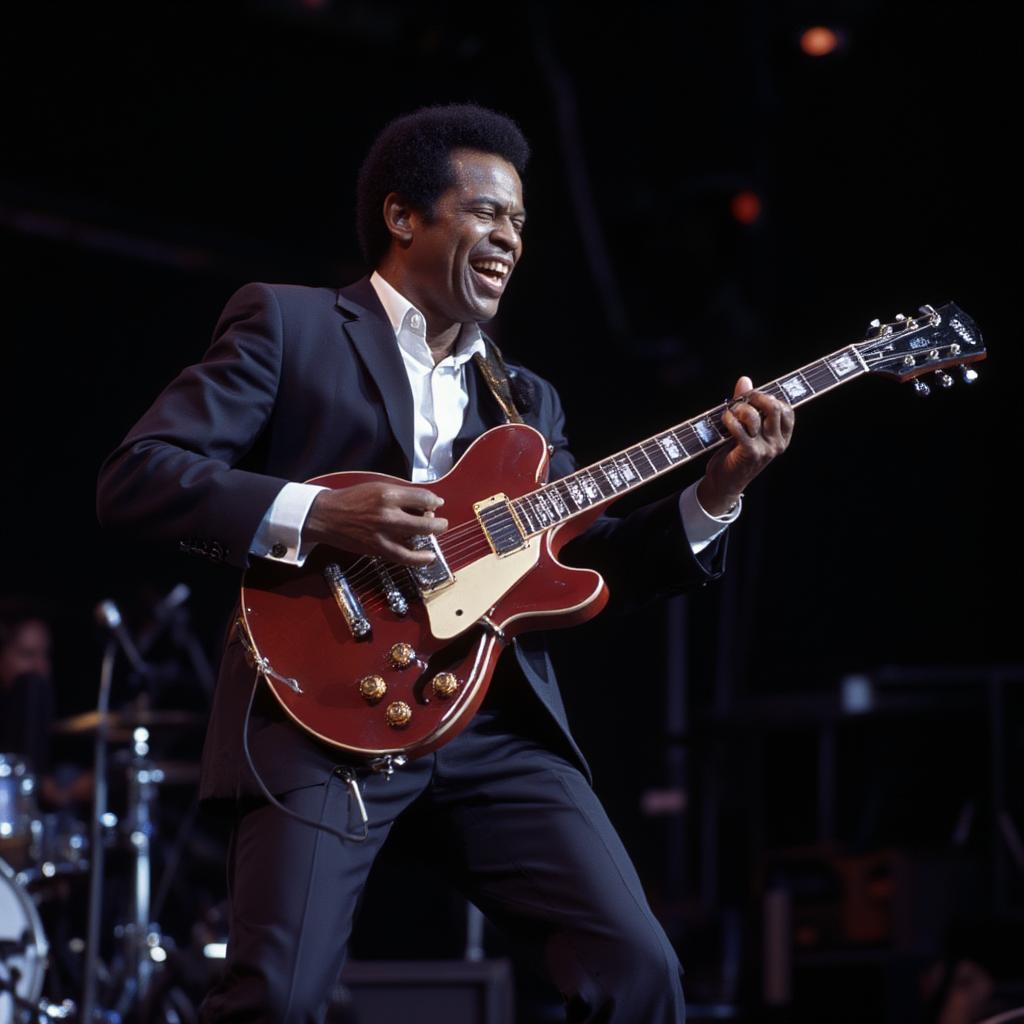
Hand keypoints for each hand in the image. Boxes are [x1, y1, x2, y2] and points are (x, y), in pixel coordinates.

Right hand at [304, 482, 447, 566]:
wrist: (327, 516)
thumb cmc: (352, 499)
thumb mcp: (377, 487)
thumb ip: (401, 494)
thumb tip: (426, 503)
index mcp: (388, 494)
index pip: (424, 497)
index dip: (435, 501)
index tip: (437, 504)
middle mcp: (388, 513)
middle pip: (426, 520)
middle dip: (439, 522)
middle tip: (441, 522)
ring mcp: (384, 533)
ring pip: (419, 537)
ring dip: (431, 536)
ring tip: (434, 533)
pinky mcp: (378, 549)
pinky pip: (405, 557)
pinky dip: (420, 559)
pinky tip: (429, 557)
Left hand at [697, 375, 794, 514]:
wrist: (724, 484)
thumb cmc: (735, 455)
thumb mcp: (745, 430)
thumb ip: (747, 405)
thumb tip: (745, 379)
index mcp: (782, 437)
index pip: (787, 409)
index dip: (770, 397)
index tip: (754, 397)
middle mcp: (777, 443)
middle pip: (774, 408)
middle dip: (756, 397)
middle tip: (742, 400)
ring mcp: (765, 449)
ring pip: (755, 416)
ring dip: (739, 409)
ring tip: (730, 413)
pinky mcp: (750, 453)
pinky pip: (740, 428)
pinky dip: (730, 419)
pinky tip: (724, 419)